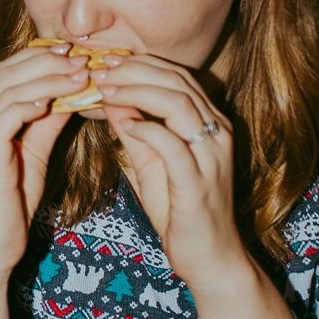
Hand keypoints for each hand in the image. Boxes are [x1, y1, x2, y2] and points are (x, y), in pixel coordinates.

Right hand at [0, 41, 79, 277]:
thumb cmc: (7, 209)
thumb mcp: (30, 157)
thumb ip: (44, 125)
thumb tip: (70, 94)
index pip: (2, 73)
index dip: (37, 58)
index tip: (72, 53)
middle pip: (4, 74)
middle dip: (46, 61)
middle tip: (82, 57)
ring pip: (6, 92)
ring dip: (47, 79)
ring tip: (79, 75)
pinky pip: (4, 120)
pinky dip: (29, 105)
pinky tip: (54, 101)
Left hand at [87, 54, 242, 286]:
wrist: (209, 258)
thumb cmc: (180, 211)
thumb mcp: (152, 164)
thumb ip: (136, 133)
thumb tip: (112, 101)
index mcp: (209, 124)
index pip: (178, 76)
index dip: (142, 63)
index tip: (107, 60)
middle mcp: (217, 133)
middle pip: (178, 82)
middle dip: (136, 70)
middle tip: (100, 67)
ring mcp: (212, 157)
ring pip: (178, 104)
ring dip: (137, 92)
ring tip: (105, 90)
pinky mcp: (199, 182)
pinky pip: (173, 145)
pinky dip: (146, 128)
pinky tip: (123, 123)